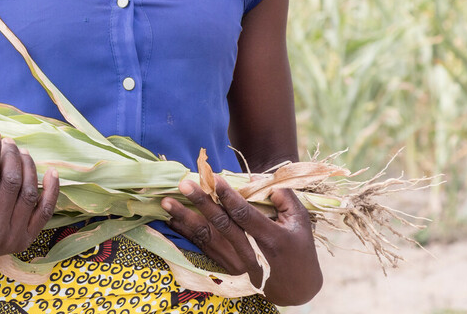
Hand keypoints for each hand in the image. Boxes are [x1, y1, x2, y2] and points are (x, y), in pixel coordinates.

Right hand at [0, 131, 59, 271]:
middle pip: (11, 183)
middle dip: (10, 156)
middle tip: (7, 141)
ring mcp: (12, 237)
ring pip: (29, 194)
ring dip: (28, 167)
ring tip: (21, 151)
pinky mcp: (25, 240)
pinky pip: (44, 213)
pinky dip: (51, 192)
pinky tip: (52, 172)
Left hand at [162, 175, 321, 305]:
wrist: (296, 289)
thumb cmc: (299, 247)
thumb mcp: (300, 220)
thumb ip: (282, 197)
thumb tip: (255, 179)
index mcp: (270, 238)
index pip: (244, 215)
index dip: (228, 196)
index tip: (213, 178)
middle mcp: (251, 253)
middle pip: (221, 226)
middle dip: (201, 203)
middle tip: (184, 184)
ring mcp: (237, 263)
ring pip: (207, 239)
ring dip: (185, 219)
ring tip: (167, 203)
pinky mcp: (227, 270)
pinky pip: (203, 250)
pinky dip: (186, 235)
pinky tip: (172, 221)